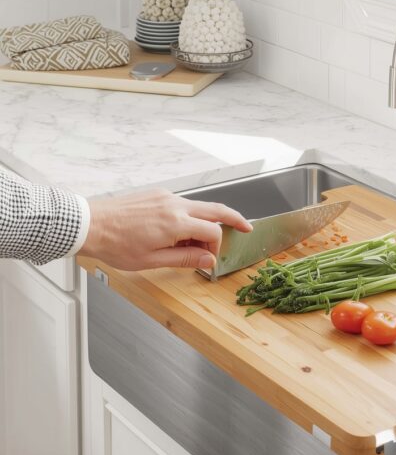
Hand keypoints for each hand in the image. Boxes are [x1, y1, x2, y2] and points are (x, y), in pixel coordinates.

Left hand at [80, 188, 251, 271]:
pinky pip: (183, 203)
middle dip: (234, 218)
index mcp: (176, 223)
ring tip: (200, 239)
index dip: (215, 247)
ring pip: (199, 206)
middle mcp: (175, 205)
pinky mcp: (157, 194)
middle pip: (216, 209)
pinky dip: (190, 215)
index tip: (209, 260)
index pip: (213, 231)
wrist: (90, 224)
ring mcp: (166, 197)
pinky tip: (179, 231)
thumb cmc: (116, 245)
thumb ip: (185, 258)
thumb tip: (208, 260)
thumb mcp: (152, 260)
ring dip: (206, 221)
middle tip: (246, 227)